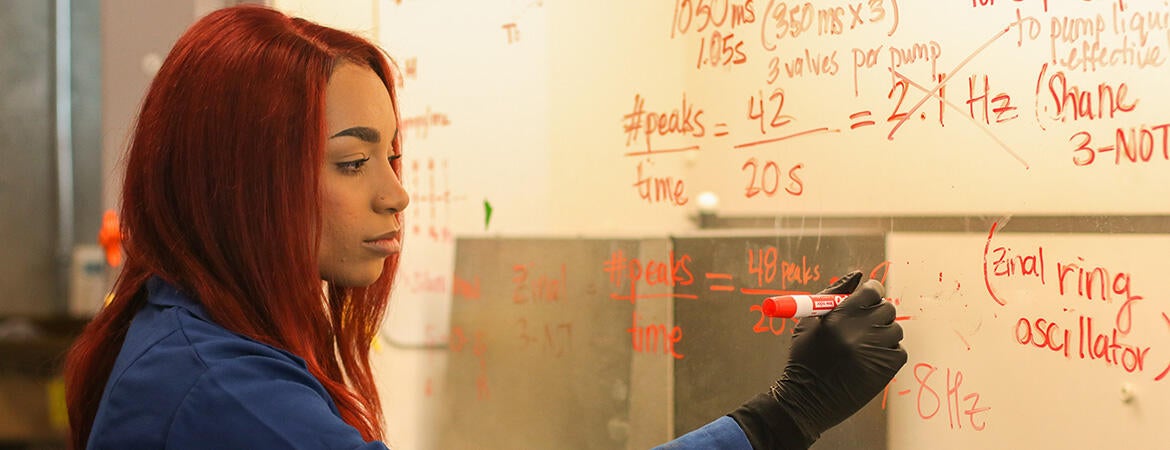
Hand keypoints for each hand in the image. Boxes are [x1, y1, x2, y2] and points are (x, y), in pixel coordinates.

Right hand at [729, 271, 907, 449]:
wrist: (806, 399)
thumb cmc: (805, 357)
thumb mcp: (809, 321)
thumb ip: (833, 293)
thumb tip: (857, 274)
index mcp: (839, 317)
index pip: (871, 291)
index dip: (871, 291)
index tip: (868, 296)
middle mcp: (860, 332)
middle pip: (887, 308)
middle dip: (877, 311)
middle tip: (866, 321)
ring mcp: (875, 351)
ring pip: (895, 329)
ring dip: (883, 333)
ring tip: (864, 344)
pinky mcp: (886, 369)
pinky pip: (898, 350)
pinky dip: (887, 352)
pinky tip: (869, 358)